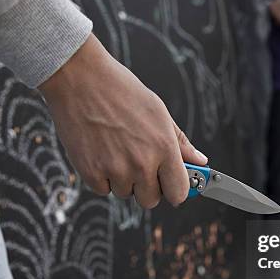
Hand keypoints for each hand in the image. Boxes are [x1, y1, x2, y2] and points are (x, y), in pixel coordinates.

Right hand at [39, 35, 207, 208]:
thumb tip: (200, 161)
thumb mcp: (158, 111)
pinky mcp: (91, 172)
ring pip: (125, 193)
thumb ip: (180, 141)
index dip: (174, 190)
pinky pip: (103, 190)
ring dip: (121, 179)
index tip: (169, 183)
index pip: (179, 192)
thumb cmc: (121, 91)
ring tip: (114, 148)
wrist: (79, 78)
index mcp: (164, 147)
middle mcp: (142, 163)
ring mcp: (115, 170)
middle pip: (150, 200)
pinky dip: (100, 176)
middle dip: (146, 187)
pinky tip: (99, 150)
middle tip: (137, 161)